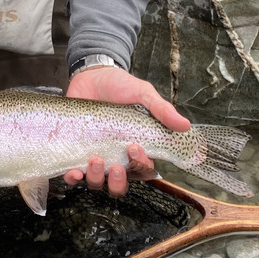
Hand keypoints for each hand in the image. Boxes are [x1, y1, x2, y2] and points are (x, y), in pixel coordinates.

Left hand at [63, 65, 190, 195]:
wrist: (91, 73)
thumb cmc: (120, 85)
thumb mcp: (143, 94)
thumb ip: (161, 110)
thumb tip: (185, 126)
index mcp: (135, 146)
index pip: (142, 168)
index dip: (140, 166)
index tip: (135, 148)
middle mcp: (116, 155)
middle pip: (120, 184)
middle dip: (118, 182)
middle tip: (116, 166)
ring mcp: (95, 154)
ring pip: (98, 182)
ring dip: (96, 178)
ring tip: (94, 160)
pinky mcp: (74, 150)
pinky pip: (74, 174)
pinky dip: (73, 178)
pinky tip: (74, 172)